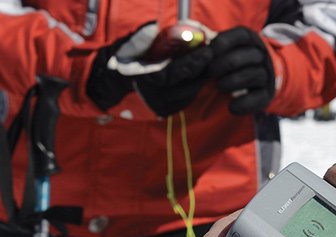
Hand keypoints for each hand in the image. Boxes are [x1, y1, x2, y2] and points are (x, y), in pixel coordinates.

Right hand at [86, 21, 212, 115]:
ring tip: (210, 63)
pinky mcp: (166, 111)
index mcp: (145, 78)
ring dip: (201, 79)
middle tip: (215, 56)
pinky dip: (195, 87)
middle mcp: (153, 96)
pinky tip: (201, 75)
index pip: (174, 73)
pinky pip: (187, 99)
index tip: (208, 52)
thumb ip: (147, 36)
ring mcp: (160, 106)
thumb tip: (161, 27)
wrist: (120, 76)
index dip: (193, 63)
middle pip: (186, 86)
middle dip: (202, 70)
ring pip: (189, 93)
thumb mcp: (135, 42)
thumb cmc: (131, 55)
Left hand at [208, 27, 276, 114]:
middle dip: (226, 64)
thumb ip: (205, 48)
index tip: (209, 52)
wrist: (245, 85)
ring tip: (220, 86)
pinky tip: (231, 106)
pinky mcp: (266, 94)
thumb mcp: (216, 51)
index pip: (241, 35)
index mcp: (248, 39)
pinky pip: (258, 98)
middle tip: (210, 72)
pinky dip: (243, 103)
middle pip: (249, 55)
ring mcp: (265, 75)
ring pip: (254, 74)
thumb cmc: (223, 63)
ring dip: (232, 82)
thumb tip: (190, 44)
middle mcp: (261, 55)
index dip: (224, 42)